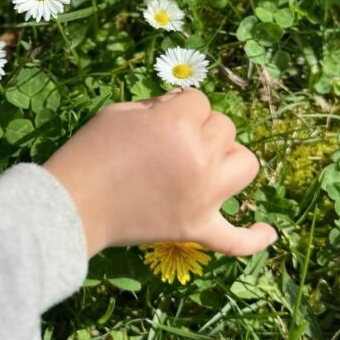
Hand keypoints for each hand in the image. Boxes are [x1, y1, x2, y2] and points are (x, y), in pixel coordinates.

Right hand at [41, 88, 276, 258]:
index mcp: (178, 124)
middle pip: (224, 128)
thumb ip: (159, 106)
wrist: (71, 204)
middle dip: (199, 129)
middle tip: (165, 144)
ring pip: (245, 164)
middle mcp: (199, 157)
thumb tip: (184, 109)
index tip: (153, 122)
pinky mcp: (196, 228)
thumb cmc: (90, 151)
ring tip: (203, 164)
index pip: (199, 100)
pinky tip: (267, 232)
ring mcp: (203, 196)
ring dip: (228, 159)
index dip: (178, 108)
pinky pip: (236, 239)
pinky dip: (253, 237)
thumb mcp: (121, 111)